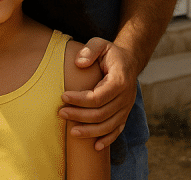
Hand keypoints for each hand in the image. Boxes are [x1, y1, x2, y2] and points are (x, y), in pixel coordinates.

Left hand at [60, 37, 140, 151]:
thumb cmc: (110, 53)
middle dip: (79, 115)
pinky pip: (117, 130)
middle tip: (60, 112)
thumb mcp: (100, 43)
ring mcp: (127, 107)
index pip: (98, 96)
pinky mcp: (125, 113)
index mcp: (120, 80)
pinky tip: (94, 147)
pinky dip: (107, 140)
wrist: (129, 60)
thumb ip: (90, 50)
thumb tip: (79, 63)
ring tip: (71, 132)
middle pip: (102, 113)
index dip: (80, 99)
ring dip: (90, 131)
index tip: (63, 96)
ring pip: (109, 125)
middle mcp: (126, 96)